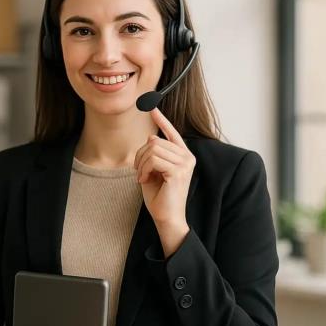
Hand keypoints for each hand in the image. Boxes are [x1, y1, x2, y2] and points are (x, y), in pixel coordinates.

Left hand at [134, 108, 195, 254]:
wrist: (167, 217)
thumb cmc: (160, 197)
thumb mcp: (153, 171)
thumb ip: (153, 155)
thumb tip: (151, 137)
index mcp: (182, 156)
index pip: (172, 133)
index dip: (161, 120)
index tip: (152, 108)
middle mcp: (186, 157)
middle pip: (155, 141)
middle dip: (140, 155)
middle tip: (138, 171)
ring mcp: (184, 164)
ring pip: (153, 149)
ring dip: (141, 163)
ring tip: (142, 176)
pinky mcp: (178, 171)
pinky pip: (153, 159)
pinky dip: (144, 169)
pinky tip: (144, 179)